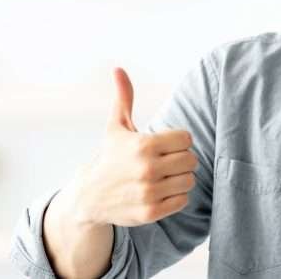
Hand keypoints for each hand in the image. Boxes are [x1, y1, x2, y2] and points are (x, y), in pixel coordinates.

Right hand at [63, 67, 198, 227]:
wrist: (89, 196)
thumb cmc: (110, 157)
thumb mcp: (116, 127)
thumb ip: (123, 98)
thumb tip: (118, 69)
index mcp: (143, 144)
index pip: (186, 139)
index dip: (177, 141)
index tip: (164, 146)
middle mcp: (147, 168)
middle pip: (191, 159)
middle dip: (180, 160)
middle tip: (165, 162)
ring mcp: (149, 192)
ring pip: (189, 180)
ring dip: (180, 178)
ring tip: (163, 177)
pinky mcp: (151, 212)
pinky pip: (183, 200)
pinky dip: (176, 197)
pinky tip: (160, 192)